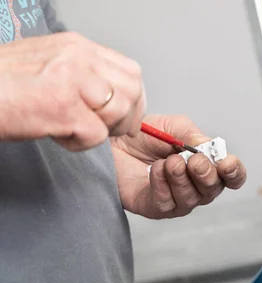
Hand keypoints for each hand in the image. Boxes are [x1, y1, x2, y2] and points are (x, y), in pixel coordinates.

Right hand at [0, 32, 145, 150]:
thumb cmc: (1, 86)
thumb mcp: (47, 66)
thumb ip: (82, 76)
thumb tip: (112, 97)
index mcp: (77, 46)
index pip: (131, 71)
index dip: (134, 100)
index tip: (126, 117)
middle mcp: (78, 57)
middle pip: (132, 91)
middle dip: (126, 118)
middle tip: (105, 130)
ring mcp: (71, 78)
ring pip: (119, 111)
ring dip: (101, 130)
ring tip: (70, 128)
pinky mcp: (62, 105)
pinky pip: (96, 134)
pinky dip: (79, 143)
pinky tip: (57, 135)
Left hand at [111, 115, 246, 218]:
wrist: (112, 141)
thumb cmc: (145, 135)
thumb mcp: (174, 127)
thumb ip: (195, 137)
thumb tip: (210, 149)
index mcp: (207, 166)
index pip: (232, 177)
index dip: (235, 173)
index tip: (227, 163)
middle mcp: (196, 186)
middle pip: (213, 190)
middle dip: (207, 175)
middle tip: (194, 161)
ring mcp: (177, 200)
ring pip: (191, 198)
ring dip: (181, 179)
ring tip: (169, 162)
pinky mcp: (156, 209)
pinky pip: (167, 203)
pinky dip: (162, 185)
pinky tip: (154, 170)